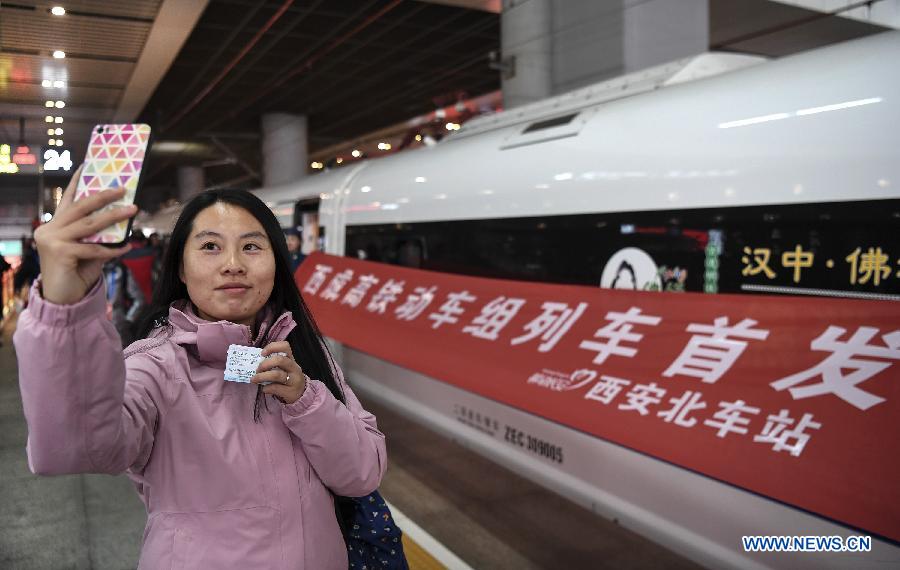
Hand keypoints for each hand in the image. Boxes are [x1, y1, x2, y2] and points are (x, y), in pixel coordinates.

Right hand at [34, 165, 134, 304]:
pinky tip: (127, 246)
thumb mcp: (89, 250)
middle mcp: (49, 229)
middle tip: (124, 190)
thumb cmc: (77, 272)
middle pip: (81, 207)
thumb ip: (99, 236)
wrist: (64, 299)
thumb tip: (122, 220)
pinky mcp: (60, 253)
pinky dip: (113, 248)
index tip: (87, 165)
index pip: (68, 199)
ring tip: (133, 210)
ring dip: (114, 217)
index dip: (77, 182)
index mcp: (54, 225)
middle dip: (104, 196)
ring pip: (89, 225)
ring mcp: (52, 240)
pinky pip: (94, 248)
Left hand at [252, 341, 307, 403]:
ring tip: (254, 379)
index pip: (285, 347)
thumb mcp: (285, 368)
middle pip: (280, 360)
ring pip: (277, 375)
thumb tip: (256, 362)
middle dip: (265, 364)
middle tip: (257, 370)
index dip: (272, 347)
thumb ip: (274, 364)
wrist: (302, 394)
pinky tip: (264, 389)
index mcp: (291, 359)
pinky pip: (276, 388)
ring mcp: (293, 380)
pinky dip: (266, 388)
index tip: (262, 353)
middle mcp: (294, 368)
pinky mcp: (291, 392)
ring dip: (262, 376)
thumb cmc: (288, 378)